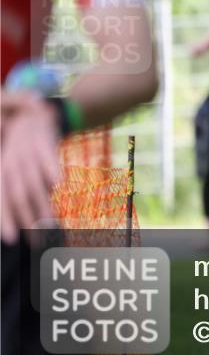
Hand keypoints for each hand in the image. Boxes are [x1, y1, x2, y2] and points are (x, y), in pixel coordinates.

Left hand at [0, 92, 62, 243]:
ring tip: (51, 224)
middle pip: (17, 194)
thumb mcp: (22, 169)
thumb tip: (31, 222)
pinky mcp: (42, 139)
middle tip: (37, 240)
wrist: (41, 113)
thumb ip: (26, 193)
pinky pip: (46, 156)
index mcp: (3, 171)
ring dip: (41, 203)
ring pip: (32, 181)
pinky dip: (50, 168)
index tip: (11, 240)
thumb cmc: (31, 149)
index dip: (5, 219)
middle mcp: (11, 163)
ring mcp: (26, 151)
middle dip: (26, 218)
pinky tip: (57, 183)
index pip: (1, 199)